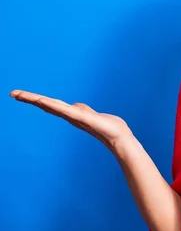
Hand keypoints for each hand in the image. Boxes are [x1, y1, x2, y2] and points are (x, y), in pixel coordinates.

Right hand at [10, 90, 133, 153]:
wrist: (119, 137)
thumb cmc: (107, 127)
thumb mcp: (91, 114)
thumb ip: (81, 110)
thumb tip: (74, 106)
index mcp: (71, 114)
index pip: (50, 104)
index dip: (35, 99)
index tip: (19, 94)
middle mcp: (70, 115)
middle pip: (46, 104)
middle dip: (29, 99)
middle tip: (13, 93)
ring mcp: (74, 116)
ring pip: (52, 106)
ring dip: (36, 99)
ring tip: (21, 95)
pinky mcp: (81, 117)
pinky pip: (65, 110)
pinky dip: (53, 105)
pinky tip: (42, 101)